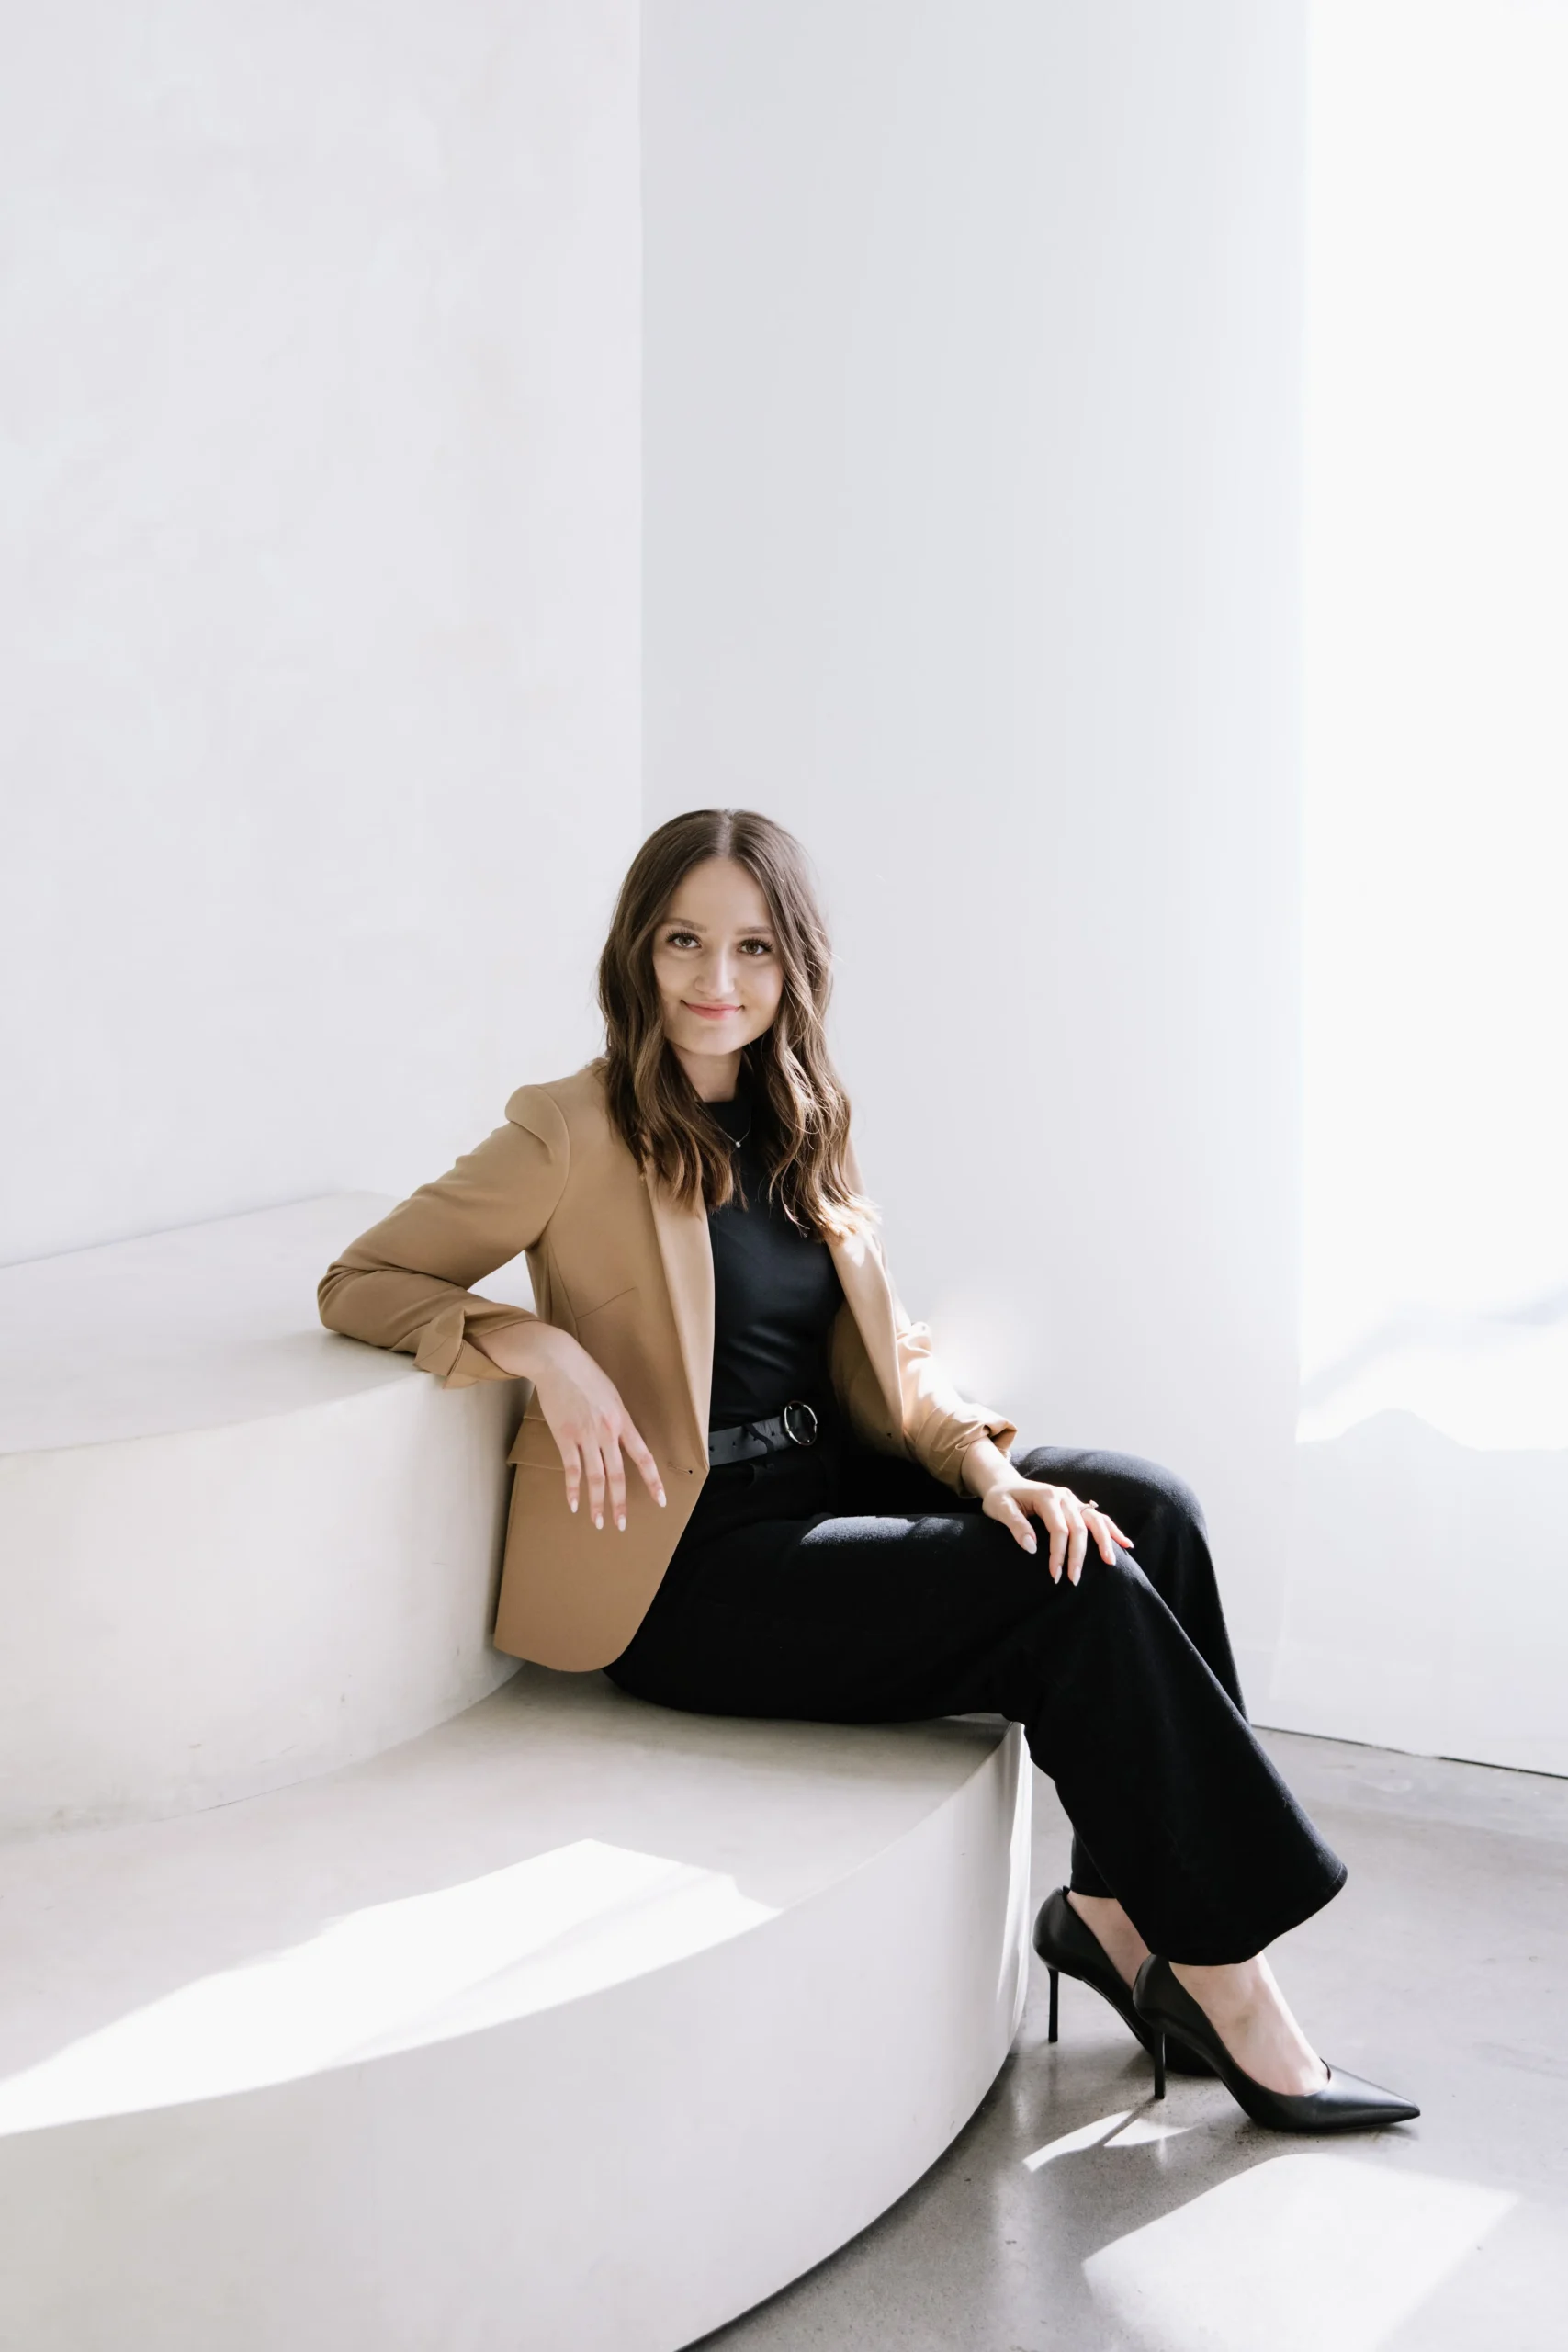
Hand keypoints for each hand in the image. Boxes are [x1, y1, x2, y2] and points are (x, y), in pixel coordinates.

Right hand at [478, 1321, 665, 1530]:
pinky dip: (572, 1489)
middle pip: (618, 1474)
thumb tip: (621, 1439)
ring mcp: (585, 1435)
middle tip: (622, 1524)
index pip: (643, 1456)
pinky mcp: (565, 1436)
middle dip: (620, 1503)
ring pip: (595, 1477)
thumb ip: (617, 1418)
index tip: (660, 1500)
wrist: (558, 1361)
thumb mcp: (611, 1394)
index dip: (652, 1480)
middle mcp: (607, 1431)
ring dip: (597, 1503)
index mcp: (623, 1420)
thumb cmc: (585, 1374)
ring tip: (598, 1522)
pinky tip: (574, 1504)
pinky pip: (571, 1469)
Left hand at [977, 1471, 1131, 1583]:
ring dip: (1104, 1541)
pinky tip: (1125, 1543)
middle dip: (1079, 1555)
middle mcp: (1063, 1496)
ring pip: (1095, 1521)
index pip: (1059, 1529)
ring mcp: (1072, 1500)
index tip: (1055, 1575)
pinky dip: (1112, 1529)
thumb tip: (1032, 1548)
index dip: (1058, 1553)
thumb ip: (1016, 1525)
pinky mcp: (1076, 1505)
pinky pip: (1098, 1517)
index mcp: (1046, 1496)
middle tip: (1075, 1579)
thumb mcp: (1000, 1509)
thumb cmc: (1000, 1498)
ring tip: (1110, 1562)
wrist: (1004, 1483)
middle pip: (1079, 1528)